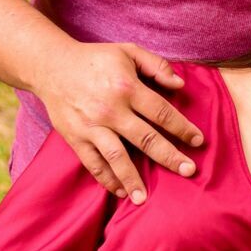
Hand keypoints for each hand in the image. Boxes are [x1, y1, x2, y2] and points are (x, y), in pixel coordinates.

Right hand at [36, 40, 202, 202]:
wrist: (52, 66)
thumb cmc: (95, 58)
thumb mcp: (128, 51)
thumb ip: (156, 65)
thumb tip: (180, 83)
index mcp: (127, 87)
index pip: (161, 112)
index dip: (182, 128)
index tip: (198, 141)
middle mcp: (111, 110)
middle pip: (146, 138)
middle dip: (170, 157)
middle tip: (189, 171)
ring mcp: (92, 126)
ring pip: (117, 158)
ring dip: (133, 179)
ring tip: (145, 199)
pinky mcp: (75, 138)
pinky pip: (93, 163)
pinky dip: (106, 179)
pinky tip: (120, 191)